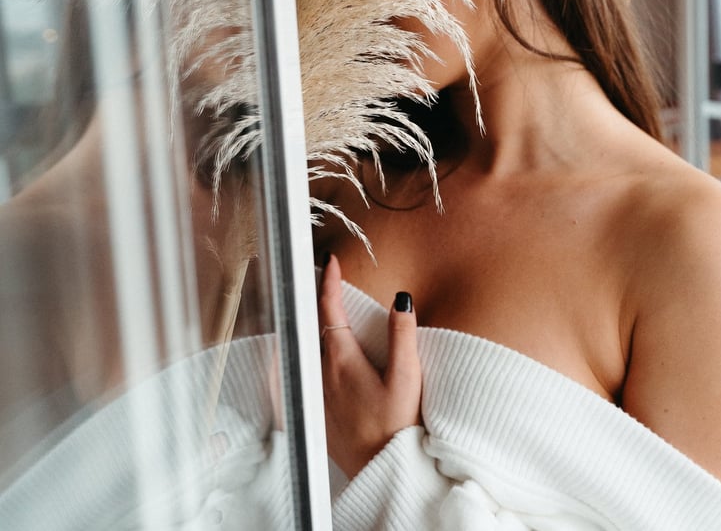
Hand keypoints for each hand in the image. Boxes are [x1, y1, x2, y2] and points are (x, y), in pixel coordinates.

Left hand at [319, 254, 421, 477]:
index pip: (330, 309)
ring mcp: (314, 391)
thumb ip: (403, 336)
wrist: (383, 471)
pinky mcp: (315, 407)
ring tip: (314, 305)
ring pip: (303, 345)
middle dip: (316, 297)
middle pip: (311, 324)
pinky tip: (302, 349)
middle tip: (321, 276)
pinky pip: (300, 369)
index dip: (330, 282)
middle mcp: (321, 372)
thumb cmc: (397, 427)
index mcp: (342, 360)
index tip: (331, 261)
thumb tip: (401, 299)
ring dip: (308, 322)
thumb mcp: (408, 379)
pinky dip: (300, 350)